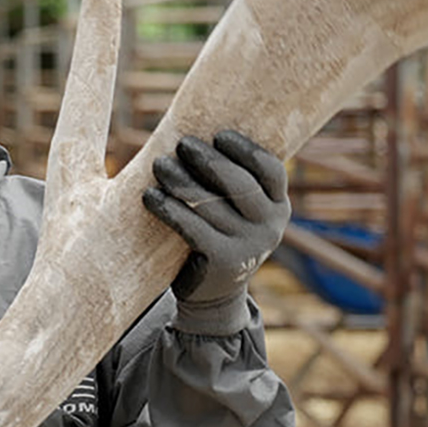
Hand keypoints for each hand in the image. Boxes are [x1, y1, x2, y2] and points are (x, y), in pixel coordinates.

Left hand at [142, 130, 289, 320]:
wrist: (213, 294)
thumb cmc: (218, 234)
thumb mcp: (235, 209)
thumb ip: (231, 179)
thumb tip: (200, 132)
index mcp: (278, 206)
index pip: (270, 169)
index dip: (245, 149)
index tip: (218, 134)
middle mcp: (271, 226)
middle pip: (239, 183)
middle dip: (207, 159)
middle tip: (181, 144)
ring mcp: (249, 246)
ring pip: (209, 203)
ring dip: (179, 180)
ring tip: (158, 164)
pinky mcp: (223, 261)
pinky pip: (191, 227)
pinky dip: (167, 208)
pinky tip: (149, 195)